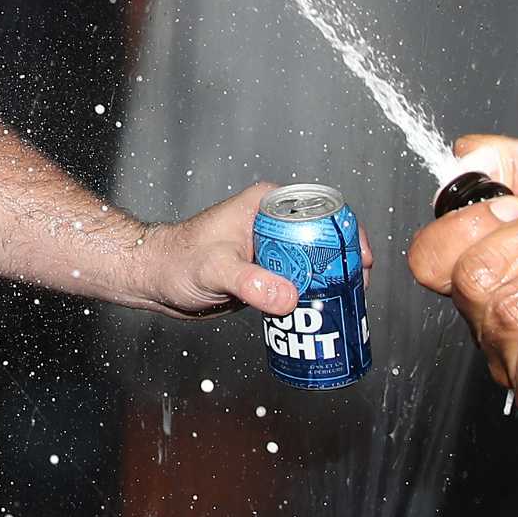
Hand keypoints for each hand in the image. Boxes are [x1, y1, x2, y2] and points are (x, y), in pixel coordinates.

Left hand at [133, 182, 371, 320]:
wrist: (157, 278)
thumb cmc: (176, 261)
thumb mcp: (215, 270)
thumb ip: (250, 281)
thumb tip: (288, 297)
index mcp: (266, 204)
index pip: (321, 211)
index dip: (348, 235)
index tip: (360, 262)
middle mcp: (272, 221)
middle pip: (325, 237)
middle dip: (345, 263)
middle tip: (356, 292)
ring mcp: (272, 246)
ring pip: (316, 260)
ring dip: (332, 281)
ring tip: (344, 305)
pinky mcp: (268, 269)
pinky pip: (301, 278)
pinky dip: (314, 293)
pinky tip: (321, 312)